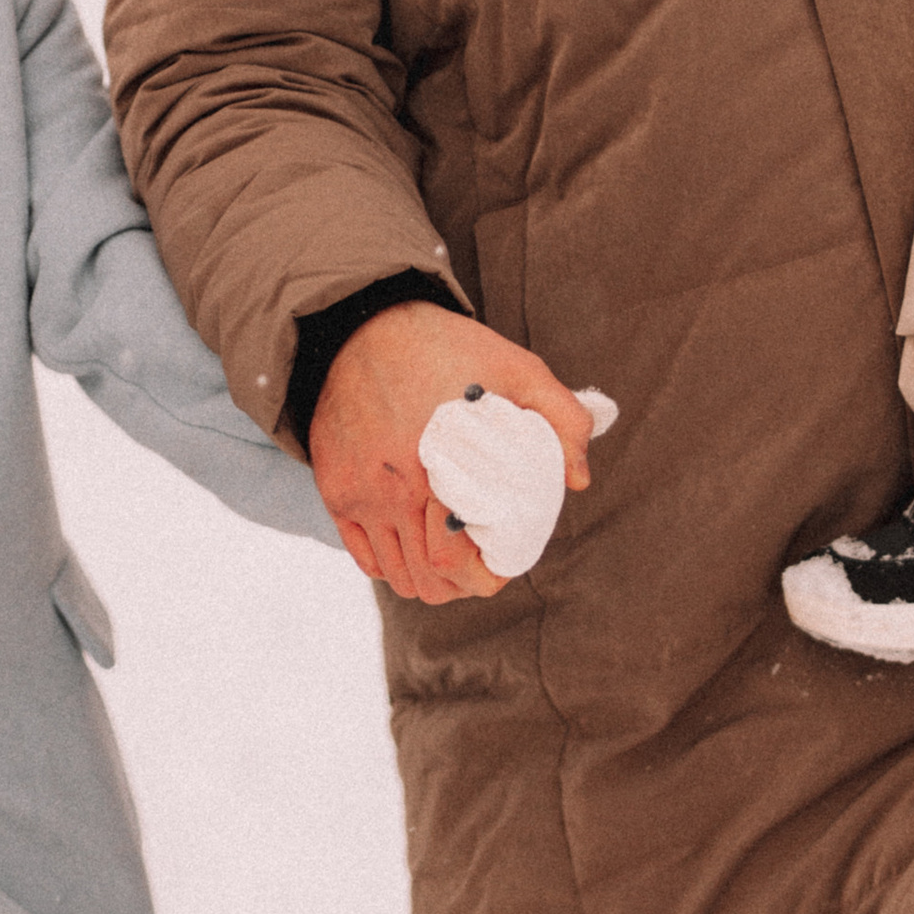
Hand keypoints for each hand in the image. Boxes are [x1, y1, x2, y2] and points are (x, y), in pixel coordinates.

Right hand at [309, 301, 595, 600]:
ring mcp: (358, 493)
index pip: (453, 562)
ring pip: (394, 575)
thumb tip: (578, 479)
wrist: (361, 327)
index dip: (483, 579)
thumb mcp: (518, 368)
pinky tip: (416, 546)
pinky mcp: (335, 489)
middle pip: (425, 580)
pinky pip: (363, 556)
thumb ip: (562, 418)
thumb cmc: (446, 348)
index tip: (503, 567)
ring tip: (452, 559)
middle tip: (483, 567)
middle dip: (462, 586)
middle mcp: (390, 491)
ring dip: (428, 580)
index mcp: (437, 469)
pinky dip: (391, 565)